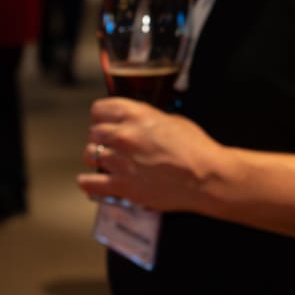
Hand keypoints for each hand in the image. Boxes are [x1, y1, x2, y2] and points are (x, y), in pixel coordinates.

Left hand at [77, 97, 228, 212]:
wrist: (208, 177)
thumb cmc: (196, 149)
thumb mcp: (173, 121)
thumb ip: (148, 119)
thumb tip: (138, 123)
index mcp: (137, 115)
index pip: (99, 109)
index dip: (102, 117)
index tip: (105, 122)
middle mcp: (124, 136)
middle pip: (93, 132)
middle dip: (101, 139)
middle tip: (110, 146)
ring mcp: (121, 161)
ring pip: (89, 154)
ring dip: (95, 158)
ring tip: (104, 163)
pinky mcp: (122, 185)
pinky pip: (89, 183)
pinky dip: (87, 182)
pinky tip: (90, 181)